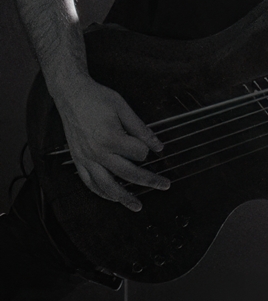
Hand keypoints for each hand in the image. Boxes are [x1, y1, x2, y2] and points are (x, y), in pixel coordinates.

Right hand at [51, 76, 169, 210]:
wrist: (71, 94)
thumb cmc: (96, 98)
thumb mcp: (123, 108)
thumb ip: (141, 129)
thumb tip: (158, 145)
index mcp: (110, 138)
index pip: (138, 153)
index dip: (147, 149)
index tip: (150, 146)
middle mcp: (97, 152)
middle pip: (128, 173)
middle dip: (149, 181)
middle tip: (164, 185)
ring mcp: (86, 158)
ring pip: (107, 186)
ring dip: (124, 198)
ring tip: (137, 206)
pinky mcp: (78, 160)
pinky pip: (89, 183)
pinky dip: (101, 193)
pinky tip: (112, 197)